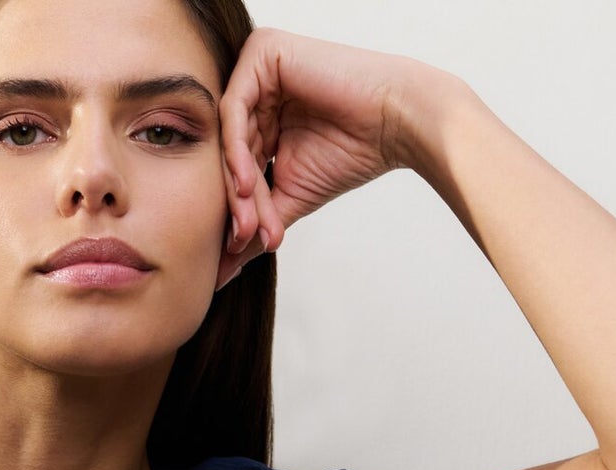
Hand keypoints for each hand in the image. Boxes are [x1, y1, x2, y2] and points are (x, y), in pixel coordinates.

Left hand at [214, 28, 450, 291]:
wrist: (394, 125)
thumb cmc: (351, 154)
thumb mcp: (290, 198)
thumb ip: (254, 223)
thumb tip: (221, 271)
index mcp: (261, 115)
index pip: (235, 164)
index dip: (237, 208)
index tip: (240, 246)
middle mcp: (256, 89)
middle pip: (228, 151)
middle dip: (236, 200)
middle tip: (243, 237)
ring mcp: (258, 68)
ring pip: (228, 134)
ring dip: (237, 184)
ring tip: (249, 219)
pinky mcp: (263, 53)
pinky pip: (235, 108)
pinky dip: (237, 151)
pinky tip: (250, 184)